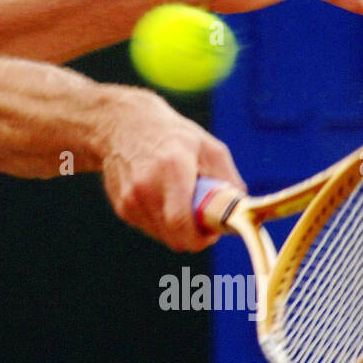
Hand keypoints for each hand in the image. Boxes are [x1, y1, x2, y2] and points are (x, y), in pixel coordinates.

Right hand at [99, 88, 245, 251]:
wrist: (123, 124)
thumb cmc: (172, 135)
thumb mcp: (209, 148)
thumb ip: (228, 181)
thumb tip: (241, 210)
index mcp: (172, 169)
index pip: (182, 223)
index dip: (202, 238)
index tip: (212, 232)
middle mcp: (146, 187)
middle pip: (175, 237)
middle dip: (193, 236)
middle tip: (202, 217)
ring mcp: (130, 199)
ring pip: (163, 236)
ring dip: (177, 228)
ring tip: (179, 200)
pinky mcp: (121, 207)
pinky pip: (149, 228)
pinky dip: (161, 221)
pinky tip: (161, 197)